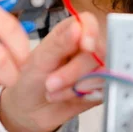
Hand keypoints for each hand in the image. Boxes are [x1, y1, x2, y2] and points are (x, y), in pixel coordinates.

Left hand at [0, 13, 103, 131]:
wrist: (30, 109)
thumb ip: (60, 43)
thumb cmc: (31, 79)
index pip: (88, 22)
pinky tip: (66, 98)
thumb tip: (77, 27)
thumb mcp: (40, 60)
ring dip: (75, 87)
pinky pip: (102, 90)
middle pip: (97, 51)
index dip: (90, 32)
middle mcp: (85, 47)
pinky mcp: (100, 87)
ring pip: (101, 72)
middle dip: (74, 71)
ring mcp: (94, 67)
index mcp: (69, 32)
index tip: (86, 46)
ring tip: (53, 92)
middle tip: (50, 83)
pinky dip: (82, 96)